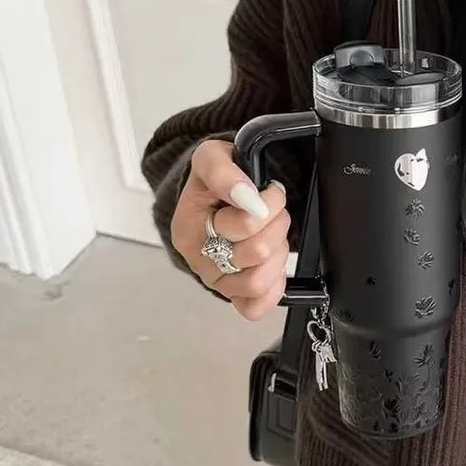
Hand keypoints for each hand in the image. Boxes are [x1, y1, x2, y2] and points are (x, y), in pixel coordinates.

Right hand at [170, 139, 290, 319]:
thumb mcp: (210, 158)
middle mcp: (199, 260)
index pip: (244, 225)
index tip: (269, 192)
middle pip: (257, 253)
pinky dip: (272, 287)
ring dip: (278, 254)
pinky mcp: (234, 298)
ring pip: (259, 281)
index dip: (270, 205)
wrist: (213, 197)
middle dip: (277, 226)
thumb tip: (245, 194)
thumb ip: (221, 170)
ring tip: (272, 236)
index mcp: (188, 229)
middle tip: (273, 212)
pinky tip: (271, 264)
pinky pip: (255, 307)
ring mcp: (217, 282)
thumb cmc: (213, 183)